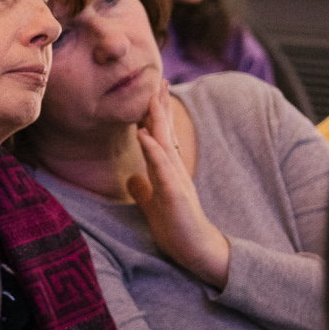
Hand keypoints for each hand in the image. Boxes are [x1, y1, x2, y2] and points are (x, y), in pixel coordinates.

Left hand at [126, 82, 230, 288]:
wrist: (197, 250)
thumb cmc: (177, 227)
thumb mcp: (153, 204)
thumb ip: (144, 189)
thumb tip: (131, 177)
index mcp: (169, 171)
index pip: (162, 136)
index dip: (156, 114)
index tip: (152, 91)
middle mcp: (175, 170)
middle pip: (166, 132)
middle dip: (161, 106)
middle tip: (158, 79)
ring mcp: (176, 180)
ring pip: (165, 144)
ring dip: (157, 121)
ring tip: (150, 98)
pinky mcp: (175, 195)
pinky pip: (162, 169)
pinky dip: (152, 150)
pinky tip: (143, 135)